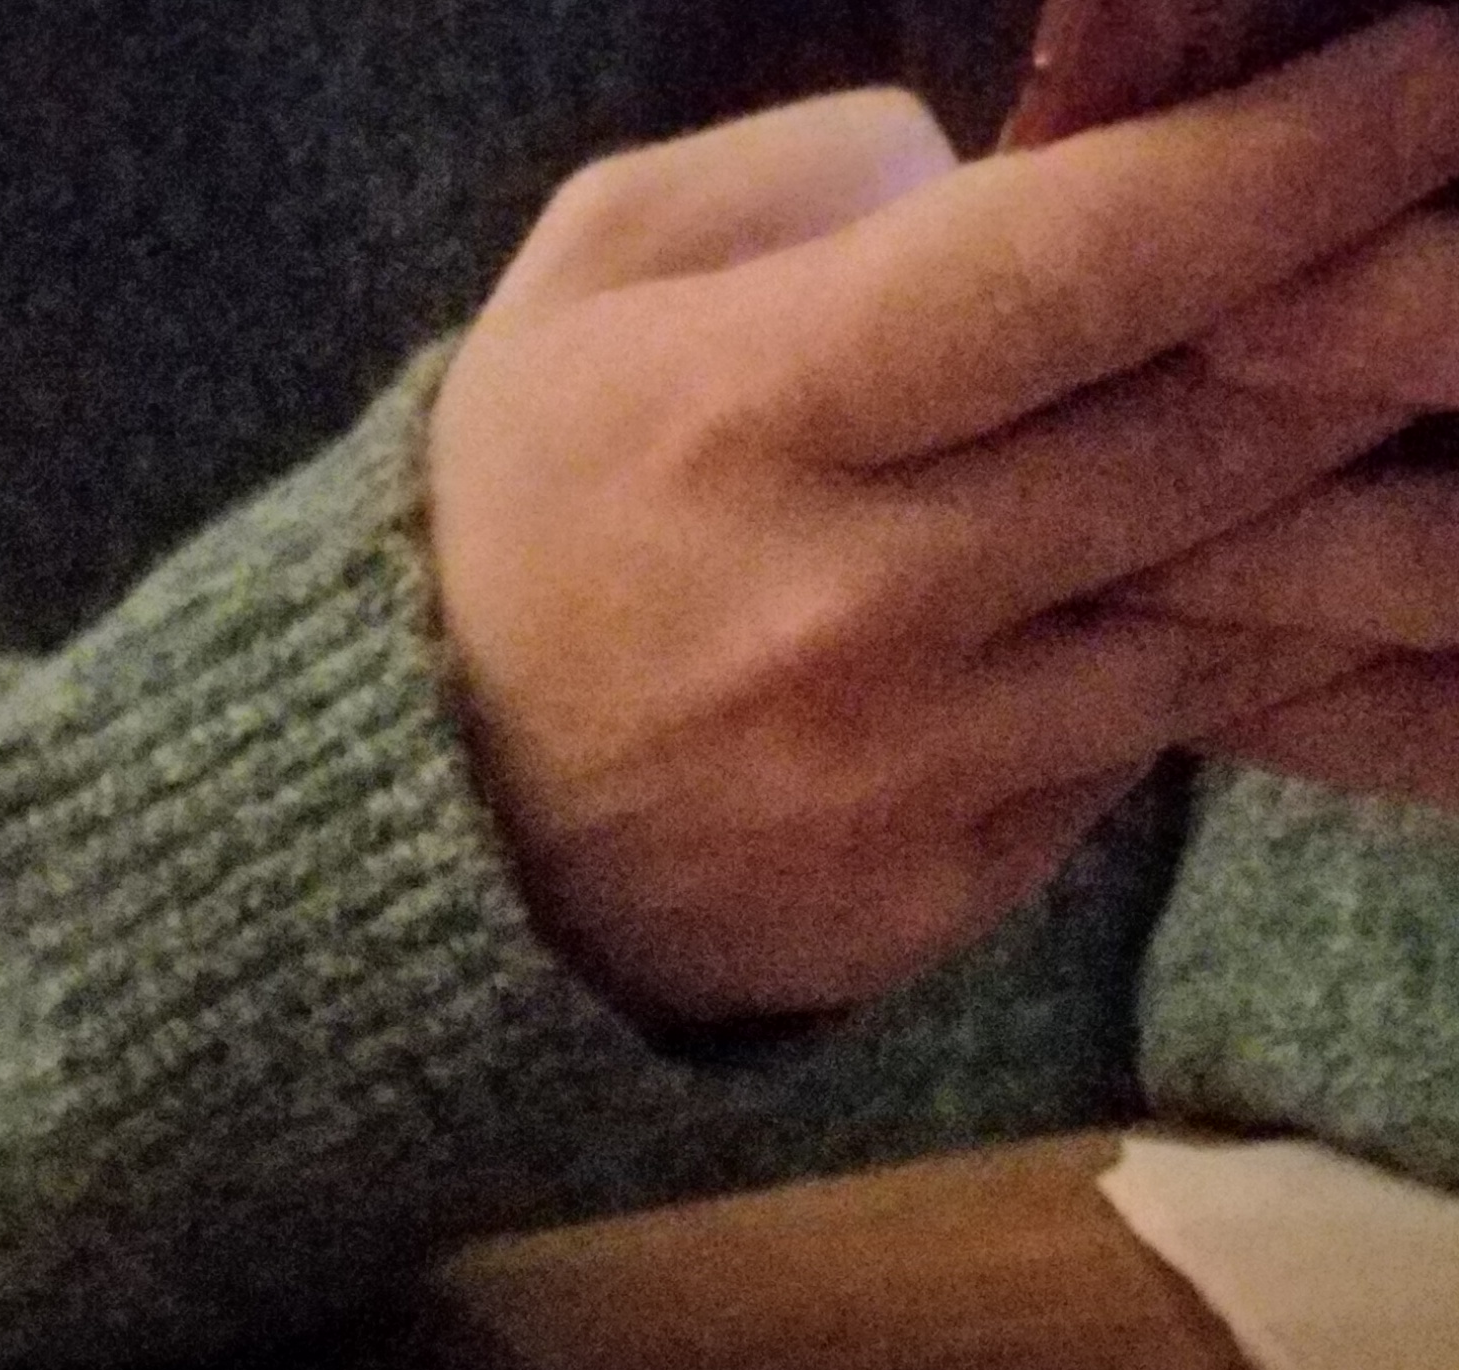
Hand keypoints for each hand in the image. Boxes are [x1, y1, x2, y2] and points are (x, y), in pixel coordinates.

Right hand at [425, 14, 1458, 1022]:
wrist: (411, 839)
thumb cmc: (524, 515)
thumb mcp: (600, 276)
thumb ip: (821, 177)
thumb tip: (1038, 160)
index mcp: (757, 415)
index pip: (1092, 261)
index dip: (1304, 156)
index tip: (1442, 69)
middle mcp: (852, 605)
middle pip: (1215, 436)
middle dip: (1395, 313)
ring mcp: (912, 774)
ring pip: (1232, 611)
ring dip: (1379, 507)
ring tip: (1454, 424)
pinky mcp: (948, 891)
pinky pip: (1154, 743)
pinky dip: (1254, 651)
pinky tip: (1331, 572)